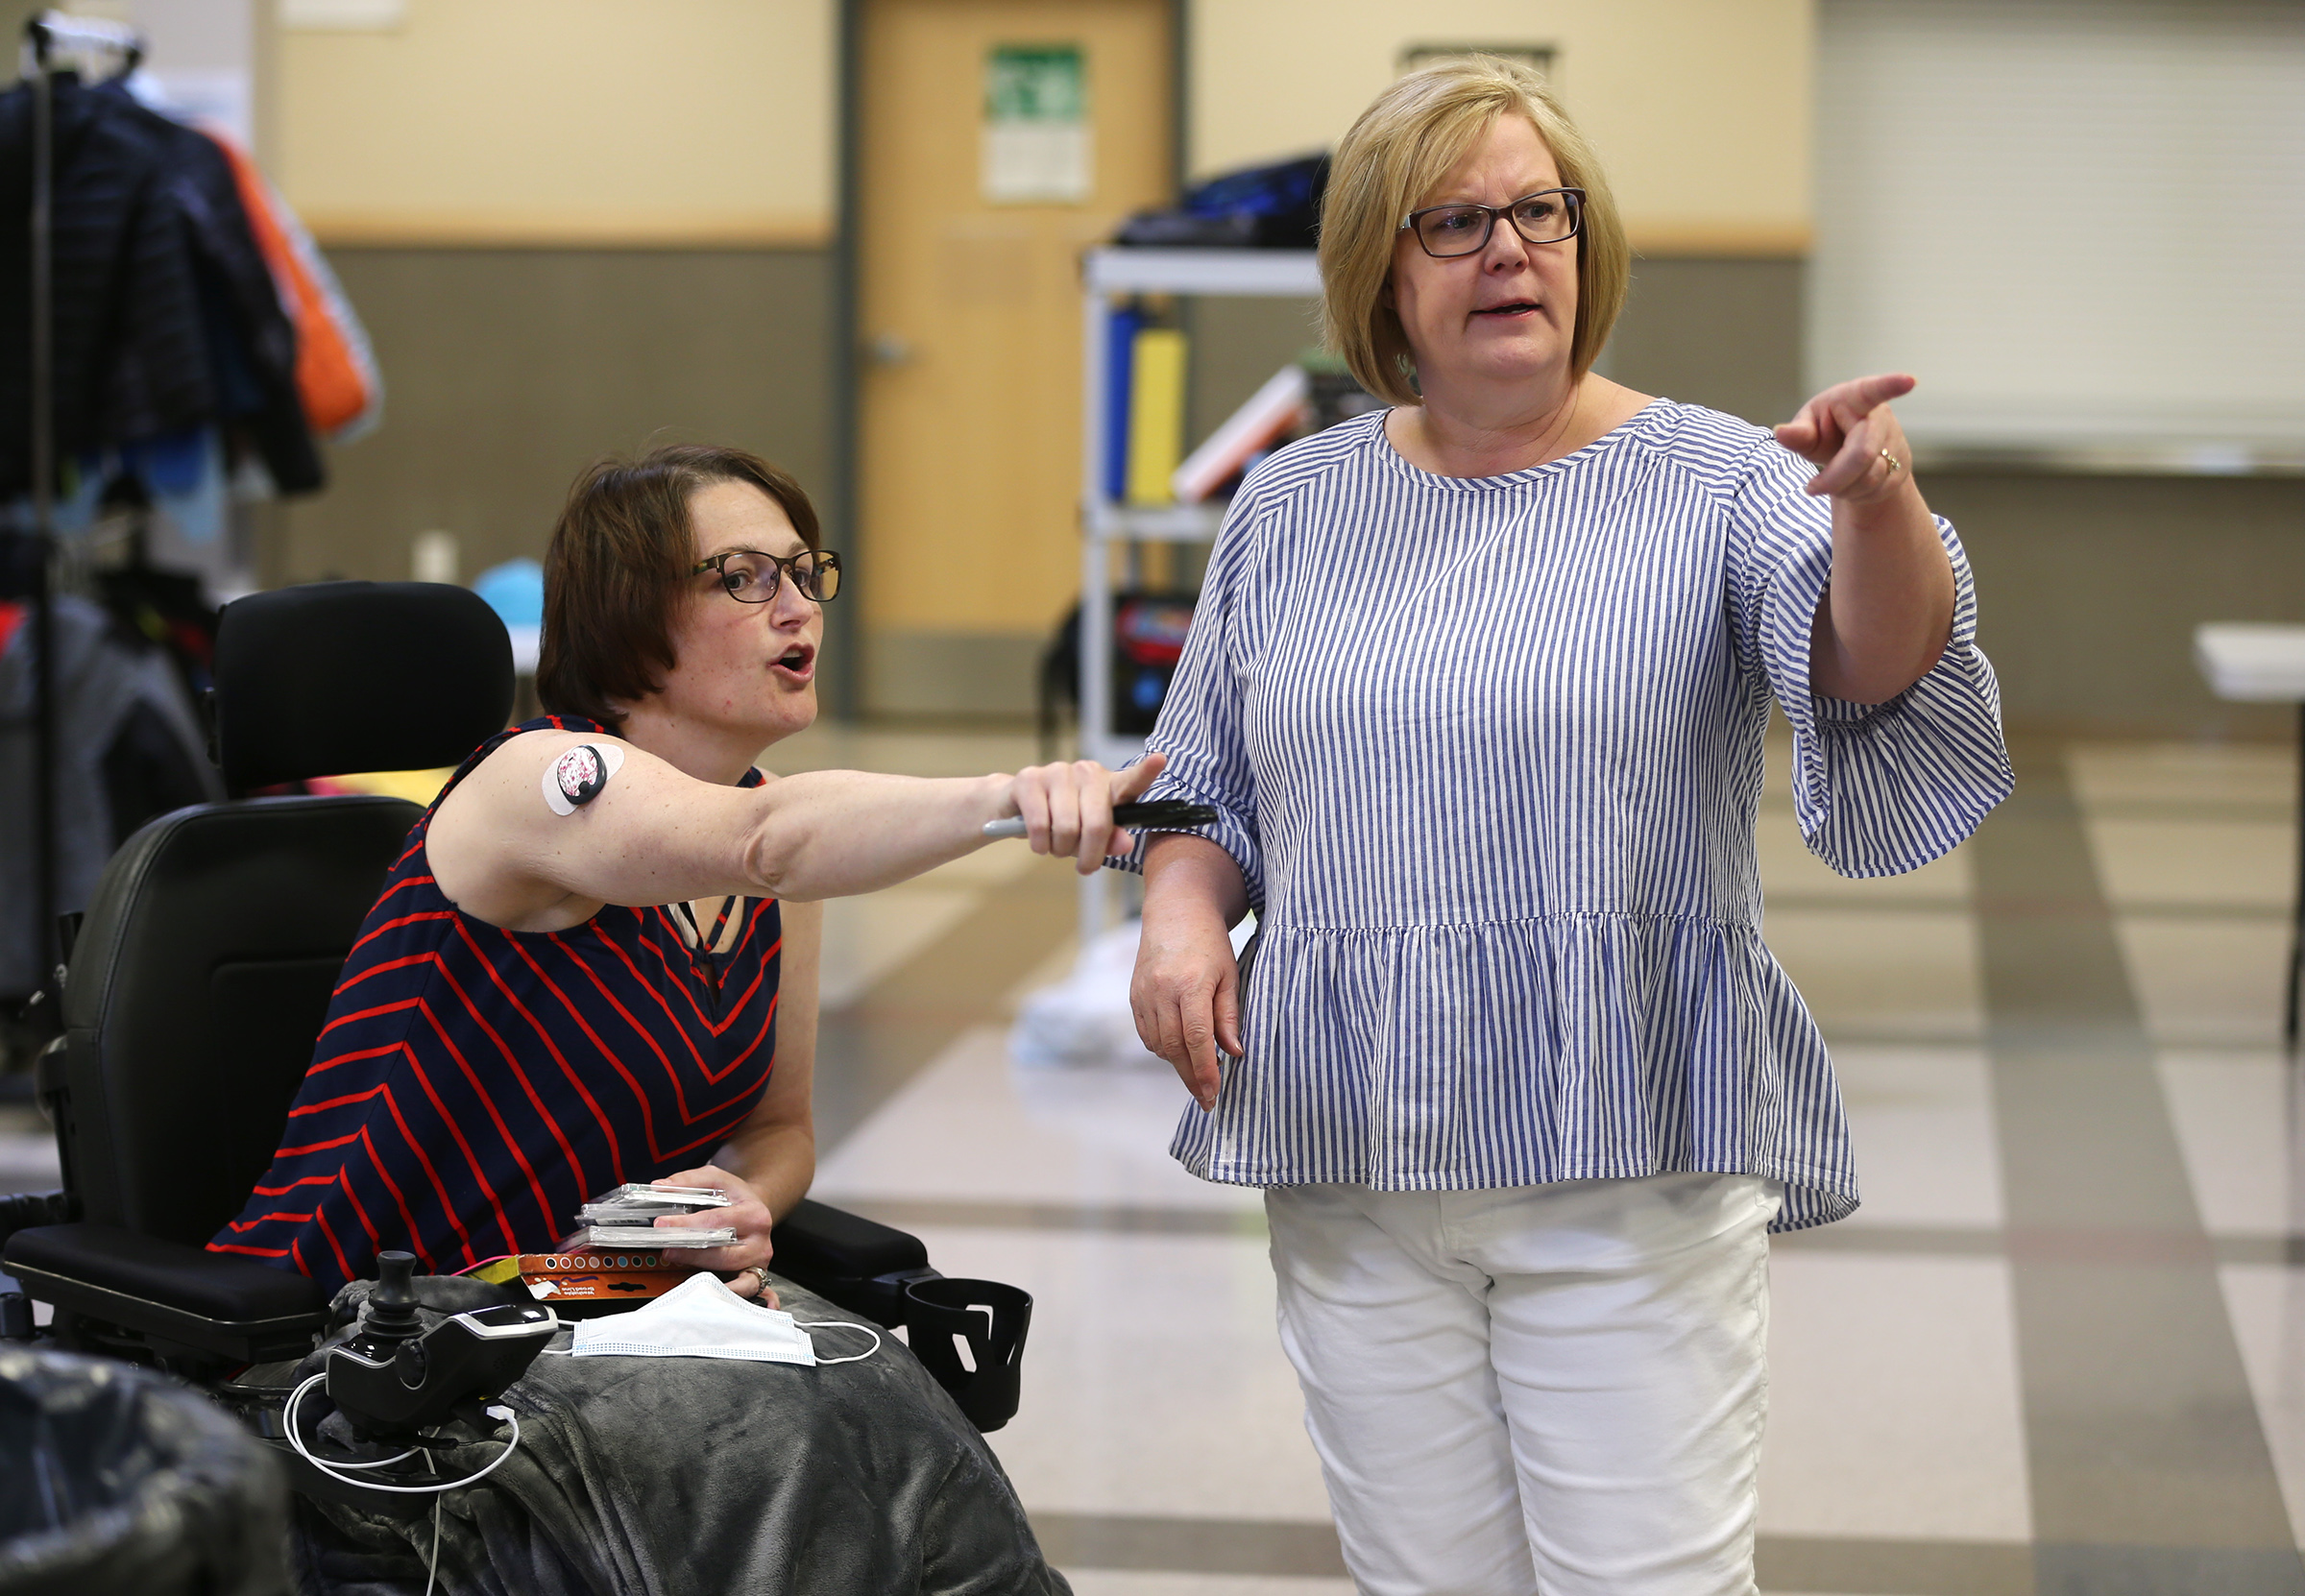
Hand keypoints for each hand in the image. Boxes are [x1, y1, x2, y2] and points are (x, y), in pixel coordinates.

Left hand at [654, 1165, 776, 1304]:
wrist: (755, 1211)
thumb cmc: (734, 1198)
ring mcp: (759, 1262)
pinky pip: (746, 1291)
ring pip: (731, 1274)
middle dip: (691, 1252)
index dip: (687, 1224)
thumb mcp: (716, 1179)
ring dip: (702, 1273)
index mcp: (754, 1214)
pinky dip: (733, 1295)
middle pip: (723, 1253)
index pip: (716, 1221)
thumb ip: (688, 1180)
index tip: (662, 1225)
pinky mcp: (755, 1278)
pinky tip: (716, 1296)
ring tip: (680, 1264)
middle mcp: (761, 1241)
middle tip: (667, 1248)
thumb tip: (659, 1188)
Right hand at [1001, 752, 1166, 874]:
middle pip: (1097, 824)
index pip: (1133, 779)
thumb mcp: (1090, 837)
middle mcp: (1087, 772)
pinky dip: (1040, 844)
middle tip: (1084, 866)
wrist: (1016, 807)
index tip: (1160, 760)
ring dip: (1059, 850)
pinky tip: (1040, 843)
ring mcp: (1058, 772)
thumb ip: (1110, 841)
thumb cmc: (1062, 822)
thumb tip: (1126, 845)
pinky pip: (1039, 824)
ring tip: (1056, 847)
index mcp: (1110, 785)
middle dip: (1089, 855)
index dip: (1147, 771)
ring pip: (1066, 828)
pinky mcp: (1030, 779)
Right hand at [1130, 905, 1240, 1110]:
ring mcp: (1143, 994)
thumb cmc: (1210, 943)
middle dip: (1191, 1077)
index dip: (1205, 1071)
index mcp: (1190, 984)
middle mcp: (1161, 991)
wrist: (1175, 912)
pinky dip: (1162, 1048)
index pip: (1196, 1039)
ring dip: (1177, 1063)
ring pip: (1158, 1044)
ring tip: (1198, 1071)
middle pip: (1174, 1048)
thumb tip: (1233, 1053)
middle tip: (1206, 1098)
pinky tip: (1179, 1050)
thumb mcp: (1229, 975)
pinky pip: (1146, 1034)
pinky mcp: (1134, 996)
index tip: (1213, 1094)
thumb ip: (1229, 1016)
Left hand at [1774, 373, 1918, 504]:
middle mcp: (1881, 418)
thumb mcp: (1809, 426)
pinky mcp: (1902, 467)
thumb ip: (1798, 432)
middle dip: (1834, 477)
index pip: (1874, 391)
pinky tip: (1848, 485)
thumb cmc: (1826, 429)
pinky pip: (1877, 490)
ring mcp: (1895, 443)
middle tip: (1810, 488)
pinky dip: (1855, 495)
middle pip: (1863, 454)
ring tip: (1830, 482)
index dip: (1891, 385)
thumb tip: (1780, 432)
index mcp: (1856, 398)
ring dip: (1843, 489)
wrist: (1851, 449)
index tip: (1909, 380)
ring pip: (1871, 477)